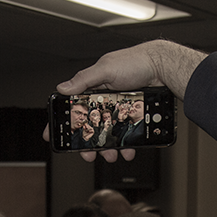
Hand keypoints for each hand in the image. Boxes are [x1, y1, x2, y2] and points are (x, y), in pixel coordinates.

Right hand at [54, 40, 205, 162]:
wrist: (164, 67)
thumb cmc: (135, 61)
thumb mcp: (106, 68)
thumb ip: (84, 79)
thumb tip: (63, 88)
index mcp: (93, 88)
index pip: (73, 107)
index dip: (63, 122)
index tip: (52, 135)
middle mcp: (104, 100)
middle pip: (91, 126)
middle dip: (89, 143)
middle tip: (88, 154)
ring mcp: (119, 109)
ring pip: (109, 133)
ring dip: (108, 147)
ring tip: (111, 155)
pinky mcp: (132, 115)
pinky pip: (127, 133)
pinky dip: (127, 144)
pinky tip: (128, 150)